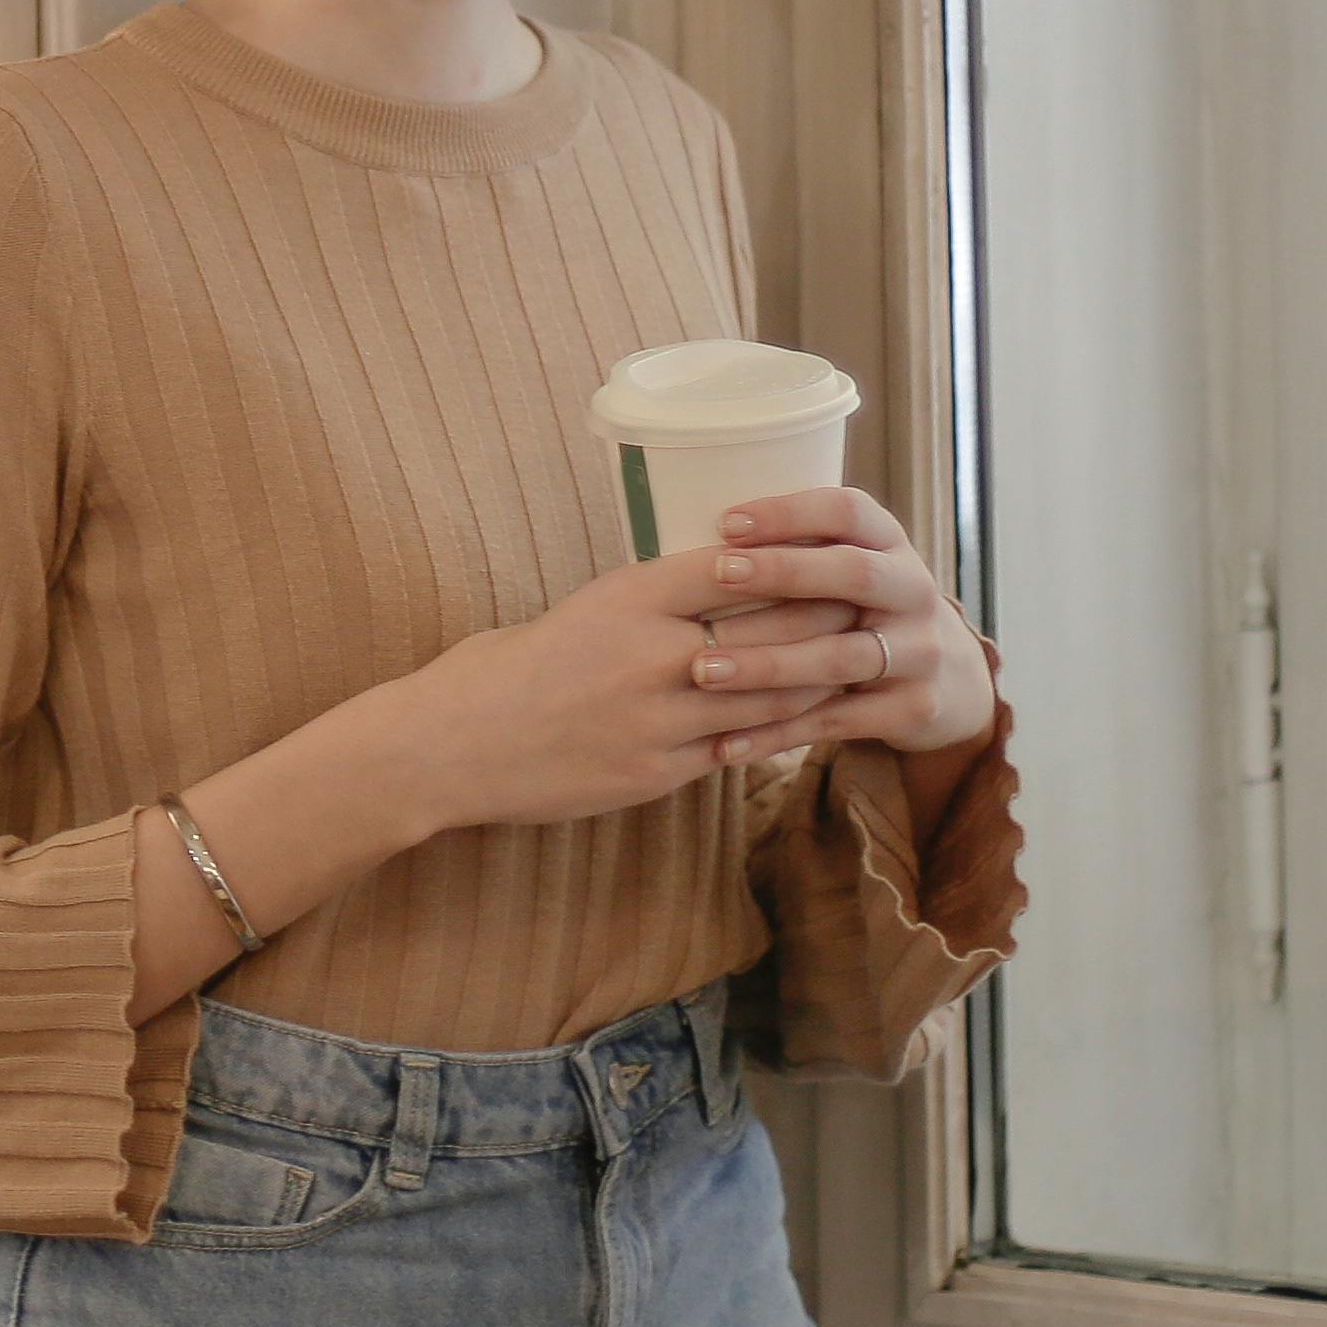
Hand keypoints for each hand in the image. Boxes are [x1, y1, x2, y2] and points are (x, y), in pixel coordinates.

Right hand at [388, 543, 867, 833]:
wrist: (454, 745)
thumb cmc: (506, 669)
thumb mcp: (579, 610)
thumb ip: (646, 604)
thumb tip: (709, 589)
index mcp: (629, 597)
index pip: (737, 567)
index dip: (795, 562)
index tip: (834, 555)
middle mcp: (653, 653)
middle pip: (770, 631)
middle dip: (829, 620)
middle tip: (872, 609)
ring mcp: (659, 717)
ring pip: (767, 696)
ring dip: (819, 682)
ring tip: (858, 666)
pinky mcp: (658, 771)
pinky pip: (736, 749)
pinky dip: (776, 734)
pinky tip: (807, 724)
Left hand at [681, 485, 995, 762]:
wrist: (950, 681)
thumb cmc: (865, 611)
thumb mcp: (851, 569)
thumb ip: (799, 552)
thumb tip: (689, 535)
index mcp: (890, 544)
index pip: (847, 511)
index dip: (790, 513)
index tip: (726, 522)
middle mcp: (913, 590)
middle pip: (853, 574)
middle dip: (783, 571)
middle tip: (719, 573)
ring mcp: (919, 651)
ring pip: (838, 657)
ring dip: (768, 664)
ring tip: (704, 671)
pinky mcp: (912, 708)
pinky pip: (835, 722)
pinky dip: (777, 735)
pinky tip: (726, 743)